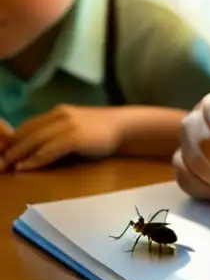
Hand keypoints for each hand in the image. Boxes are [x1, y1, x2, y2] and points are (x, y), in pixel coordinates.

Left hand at [0, 106, 123, 170]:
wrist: (126, 126)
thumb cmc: (102, 129)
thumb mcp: (76, 125)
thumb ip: (59, 131)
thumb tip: (37, 146)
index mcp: (59, 112)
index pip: (29, 125)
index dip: (14, 139)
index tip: (4, 152)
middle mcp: (60, 115)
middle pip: (28, 132)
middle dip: (11, 148)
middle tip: (0, 162)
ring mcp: (68, 126)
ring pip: (35, 140)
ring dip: (18, 154)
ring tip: (7, 166)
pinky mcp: (75, 138)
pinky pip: (49, 150)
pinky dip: (35, 159)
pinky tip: (25, 167)